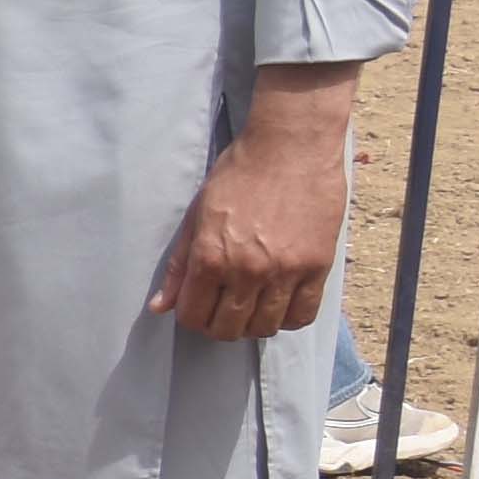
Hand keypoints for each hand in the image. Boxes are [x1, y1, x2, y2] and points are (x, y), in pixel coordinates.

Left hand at [149, 62, 355, 345]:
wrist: (290, 149)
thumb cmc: (238, 176)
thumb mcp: (196, 216)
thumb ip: (179, 266)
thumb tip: (160, 306)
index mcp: (210, 258)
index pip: (194, 315)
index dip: (191, 318)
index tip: (197, 309)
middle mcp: (247, 271)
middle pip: (229, 329)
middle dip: (219, 326)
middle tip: (223, 310)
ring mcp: (285, 271)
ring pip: (265, 327)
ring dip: (253, 325)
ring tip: (250, 307)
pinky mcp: (317, 267)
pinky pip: (303, 314)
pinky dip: (288, 318)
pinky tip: (279, 305)